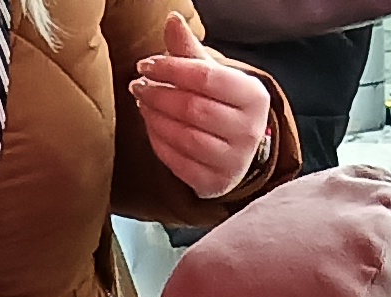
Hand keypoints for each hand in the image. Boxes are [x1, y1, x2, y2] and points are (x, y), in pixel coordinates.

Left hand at [134, 12, 273, 199]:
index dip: (171, 69)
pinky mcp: (215, 183)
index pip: (206, 78)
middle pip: (193, 108)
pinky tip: (150, 124)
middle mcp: (249, 131)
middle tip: (137, 85)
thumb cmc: (221, 105)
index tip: (145, 65)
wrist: (237, 151)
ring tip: (141, 102)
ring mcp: (233, 161)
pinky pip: (177, 161)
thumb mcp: (213, 76)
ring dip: (155, 117)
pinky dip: (158, 141)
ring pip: (183, 136)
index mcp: (253, 96)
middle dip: (159, 94)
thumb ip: (190, 51)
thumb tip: (172, 19)